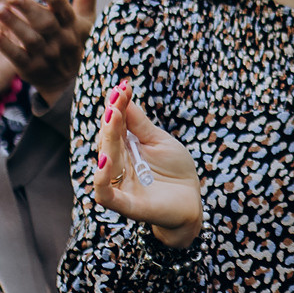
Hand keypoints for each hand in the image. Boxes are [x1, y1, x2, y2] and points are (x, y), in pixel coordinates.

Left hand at [0, 0, 104, 109]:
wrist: (67, 81)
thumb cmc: (73, 40)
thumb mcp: (84, 19)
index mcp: (73, 25)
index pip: (64, 9)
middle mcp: (61, 41)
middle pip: (45, 23)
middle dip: (28, 9)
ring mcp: (46, 57)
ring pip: (30, 39)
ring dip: (14, 24)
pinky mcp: (31, 70)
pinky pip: (17, 58)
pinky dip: (6, 46)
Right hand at [92, 79, 203, 246]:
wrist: (191, 202)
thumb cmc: (175, 171)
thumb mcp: (159, 141)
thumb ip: (139, 123)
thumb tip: (122, 94)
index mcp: (125, 149)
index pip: (116, 126)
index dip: (117, 107)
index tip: (121, 87)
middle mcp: (118, 166)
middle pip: (109, 141)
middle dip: (112, 119)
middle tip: (116, 99)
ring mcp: (121, 185)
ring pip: (106, 162)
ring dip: (107, 140)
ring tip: (112, 118)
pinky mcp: (128, 205)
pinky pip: (107, 196)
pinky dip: (101, 181)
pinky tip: (104, 161)